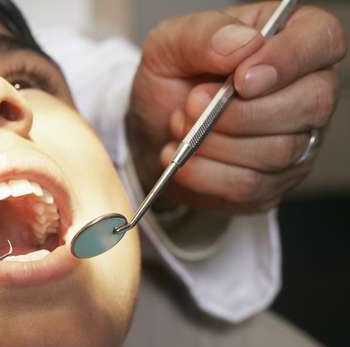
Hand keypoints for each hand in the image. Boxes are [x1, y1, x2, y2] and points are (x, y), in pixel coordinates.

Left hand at [126, 2, 346, 212]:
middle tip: (192, 104)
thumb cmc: (172, 82)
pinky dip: (205, 173)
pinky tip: (183, 156)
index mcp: (292, 37)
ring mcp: (297, 141)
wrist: (150, 133)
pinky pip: (249, 185)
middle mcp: (307, 89)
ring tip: (181, 127)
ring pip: (277, 150)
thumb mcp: (169, 44)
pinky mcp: (273, 182)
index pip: (322, 41)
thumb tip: (242, 45)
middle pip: (310, 103)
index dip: (287, 61)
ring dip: (214, 142)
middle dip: (239, 112)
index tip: (240, 78)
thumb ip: (203, 35)